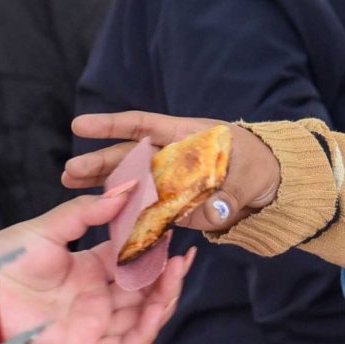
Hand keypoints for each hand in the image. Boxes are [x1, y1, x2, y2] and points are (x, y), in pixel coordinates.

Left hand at [0, 186, 194, 343]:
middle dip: (167, 276)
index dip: (154, 252)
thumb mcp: (52, 226)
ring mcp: (94, 324)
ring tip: (176, 271)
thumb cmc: (7, 257)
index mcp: (88, 271)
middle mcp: (95, 299)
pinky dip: (149, 326)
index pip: (132, 263)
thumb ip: (89, 211)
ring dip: (164, 297)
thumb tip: (127, 189)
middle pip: (143, 292)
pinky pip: (129, 343)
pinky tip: (160, 303)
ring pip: (143, 317)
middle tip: (183, 256)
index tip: (172, 233)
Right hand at [63, 112, 283, 236]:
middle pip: (131, 156)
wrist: (275, 187)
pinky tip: (105, 217)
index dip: (112, 125)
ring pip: (133, 181)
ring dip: (104, 185)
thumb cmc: (262, 167)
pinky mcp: (178, 204)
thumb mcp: (251, 175)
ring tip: (71, 187)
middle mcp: (175, 155)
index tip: (80, 125)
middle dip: (99, 162)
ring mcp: (174, 180)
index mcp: (188, 135)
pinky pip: (150, 208)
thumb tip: (212, 214)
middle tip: (69, 172)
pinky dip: (129, 211)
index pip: (145, 125)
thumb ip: (230, 195)